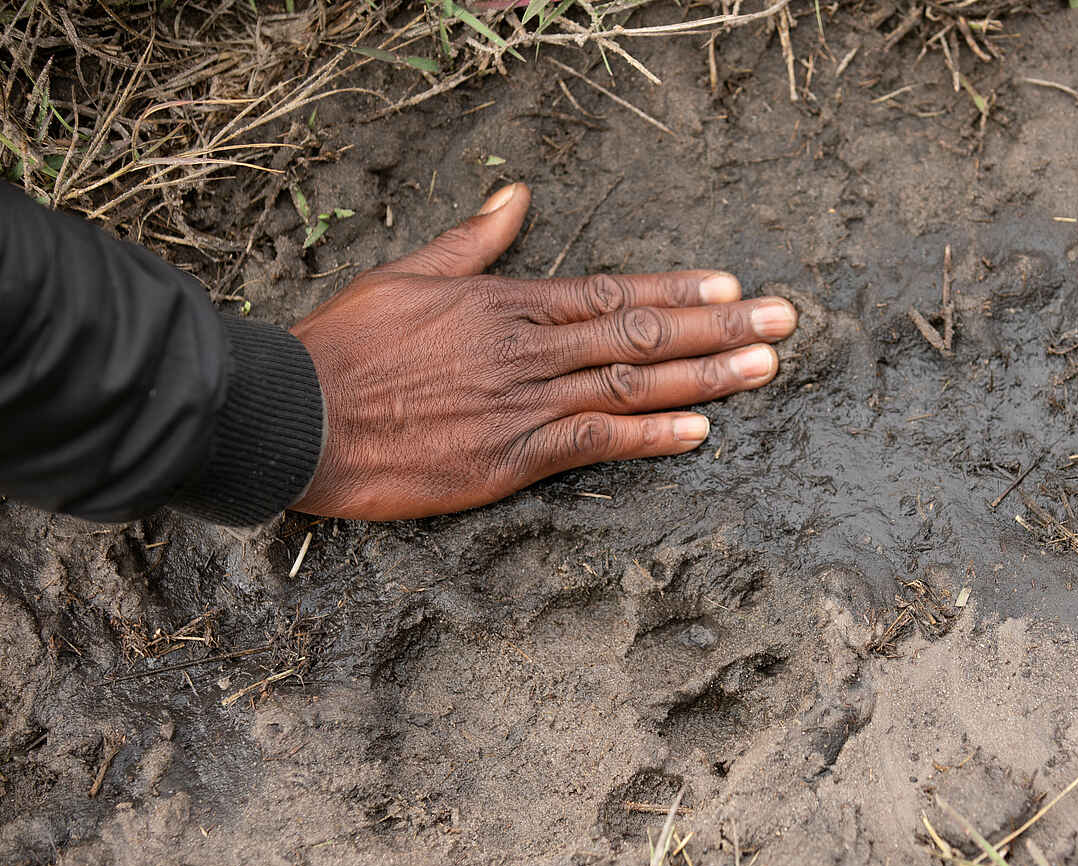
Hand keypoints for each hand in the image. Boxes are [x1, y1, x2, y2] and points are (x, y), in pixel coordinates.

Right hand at [289, 183, 795, 518]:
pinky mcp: (509, 458)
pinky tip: (699, 433)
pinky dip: (649, 438)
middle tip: (782, 321)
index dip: (679, 288)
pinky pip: (594, 443)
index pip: (613, 292)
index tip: (732, 284)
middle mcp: (529, 350)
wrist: (295, 416)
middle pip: (641, 334)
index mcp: (508, 304)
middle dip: (718, 327)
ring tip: (763, 368)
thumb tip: (513, 196)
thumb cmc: (345, 346)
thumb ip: (473, 241)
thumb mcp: (407, 274)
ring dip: (704, 377)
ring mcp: (523, 404)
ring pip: (632, 386)